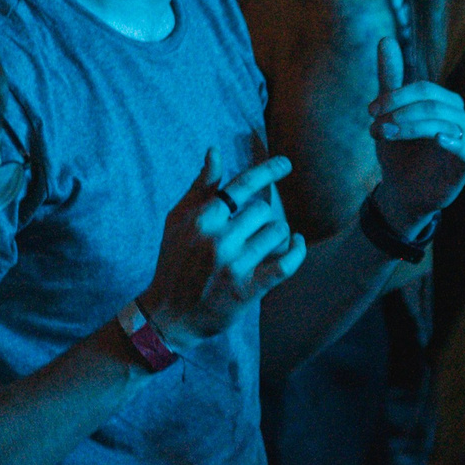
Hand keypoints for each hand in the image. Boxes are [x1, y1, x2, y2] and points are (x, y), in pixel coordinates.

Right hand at [139, 148, 305, 344]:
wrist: (167, 314)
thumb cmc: (173, 261)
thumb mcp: (178, 221)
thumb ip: (200, 187)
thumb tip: (215, 150)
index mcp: (202, 220)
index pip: (242, 186)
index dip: (268, 171)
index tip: (286, 163)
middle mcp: (218, 240)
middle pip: (263, 210)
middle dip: (262, 218)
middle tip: (253, 231)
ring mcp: (233, 266)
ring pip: (277, 233)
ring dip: (276, 236)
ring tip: (264, 244)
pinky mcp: (247, 290)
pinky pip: (285, 265)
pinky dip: (297, 251)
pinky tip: (297, 244)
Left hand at [365, 37, 464, 231]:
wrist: (401, 192)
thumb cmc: (400, 150)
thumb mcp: (390, 114)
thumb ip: (391, 79)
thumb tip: (385, 38)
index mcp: (443, 103)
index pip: (425, 89)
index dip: (397, 96)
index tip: (370, 110)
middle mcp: (458, 118)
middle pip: (435, 105)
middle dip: (402, 112)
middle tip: (376, 127)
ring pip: (447, 123)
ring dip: (414, 126)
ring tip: (388, 134)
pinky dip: (453, 141)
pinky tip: (436, 138)